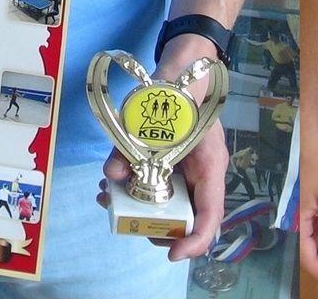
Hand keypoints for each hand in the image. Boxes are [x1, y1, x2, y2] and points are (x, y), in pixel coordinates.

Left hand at [94, 37, 227, 261]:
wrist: (185, 64)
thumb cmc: (181, 86)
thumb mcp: (157, 113)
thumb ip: (132, 144)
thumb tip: (111, 175)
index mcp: (210, 166)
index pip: (210, 216)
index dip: (194, 242)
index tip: (170, 253)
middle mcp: (200, 173)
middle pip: (185, 217)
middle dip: (153, 225)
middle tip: (122, 219)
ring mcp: (185, 168)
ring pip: (166, 202)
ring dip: (136, 207)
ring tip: (106, 197)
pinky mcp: (168, 160)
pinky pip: (153, 183)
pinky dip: (131, 187)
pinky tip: (109, 180)